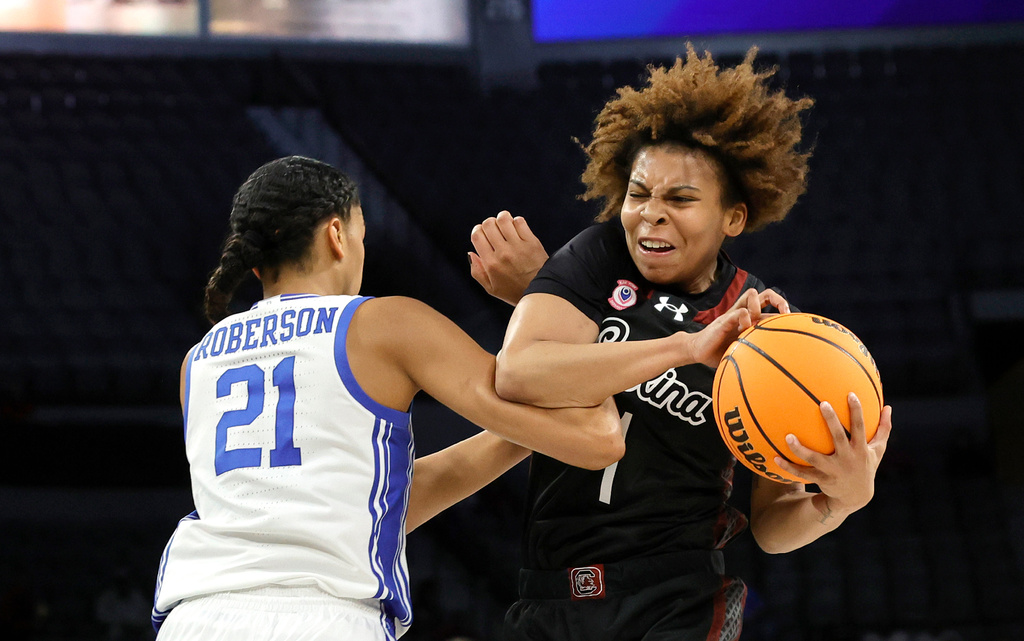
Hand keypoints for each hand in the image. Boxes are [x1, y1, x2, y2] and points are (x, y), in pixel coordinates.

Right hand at [469, 211, 548, 305]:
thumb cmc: (515, 292)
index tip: (482, 234)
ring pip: (503, 219)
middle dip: (489, 223)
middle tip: (494, 230)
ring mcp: (518, 247)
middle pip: (488, 224)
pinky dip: (516, 222)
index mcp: (491, 264)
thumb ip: (477, 272)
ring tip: (505, 225)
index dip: (477, 230)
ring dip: (502, 219)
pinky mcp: (532, 242)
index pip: (477, 236)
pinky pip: (519, 222)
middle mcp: (503, 253)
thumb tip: (470, 253)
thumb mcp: (491, 289)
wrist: (542, 293)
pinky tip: (517, 229)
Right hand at [685, 287, 788, 366]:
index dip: (784, 310)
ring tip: (759, 320)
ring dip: (759, 305)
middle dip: (779, 300)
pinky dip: (745, 319)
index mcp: (751, 319)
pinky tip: (744, 330)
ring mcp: (734, 314)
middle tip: (786, 313)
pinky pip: (739, 312)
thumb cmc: (721, 352)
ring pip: (752, 295)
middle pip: (766, 294)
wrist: (697, 351)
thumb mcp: (743, 349)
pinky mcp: (724, 319)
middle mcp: (744, 312)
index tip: (795, 322)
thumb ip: (758, 349)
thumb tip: (781, 362)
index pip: (771, 306)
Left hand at [776, 393, 892, 514]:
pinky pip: (803, 473)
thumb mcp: (877, 450)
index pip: (860, 428)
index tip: (850, 395)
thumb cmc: (866, 466)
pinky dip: (789, 467)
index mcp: (860, 449)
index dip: (857, 412)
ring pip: (815, 459)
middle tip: (822, 404)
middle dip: (831, 421)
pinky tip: (775, 458)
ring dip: (801, 449)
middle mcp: (847, 459)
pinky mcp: (822, 479)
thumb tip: (888, 407)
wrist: (856, 496)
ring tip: (788, 436)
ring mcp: (833, 470)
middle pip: (838, 438)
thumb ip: (883, 429)